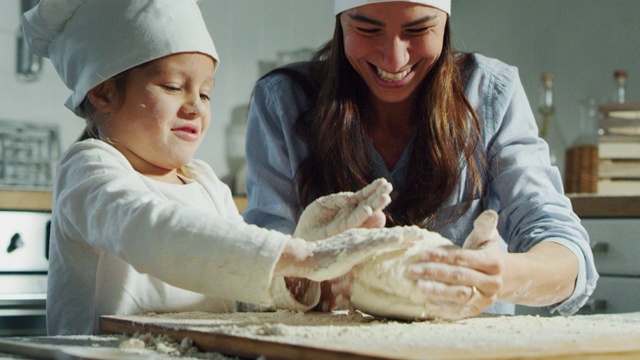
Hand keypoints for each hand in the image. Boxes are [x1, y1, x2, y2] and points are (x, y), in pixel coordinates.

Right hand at [276, 226, 422, 281]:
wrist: (307, 259)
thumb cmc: (324, 262)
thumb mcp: (344, 262)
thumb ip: (355, 261)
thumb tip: (363, 274)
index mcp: (360, 240)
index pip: (383, 238)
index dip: (399, 237)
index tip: (414, 237)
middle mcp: (361, 237)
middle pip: (388, 234)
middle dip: (406, 234)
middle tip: (423, 233)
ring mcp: (358, 241)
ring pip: (385, 236)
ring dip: (403, 234)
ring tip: (418, 233)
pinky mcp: (354, 247)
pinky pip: (374, 242)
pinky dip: (387, 239)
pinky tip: (399, 238)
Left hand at [293, 178, 390, 240]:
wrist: (301, 238)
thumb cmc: (312, 221)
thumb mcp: (323, 204)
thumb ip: (338, 199)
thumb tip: (352, 196)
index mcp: (348, 207)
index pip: (363, 197)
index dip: (373, 190)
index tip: (383, 182)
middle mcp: (352, 217)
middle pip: (368, 205)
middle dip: (378, 197)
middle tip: (389, 187)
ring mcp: (349, 227)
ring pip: (365, 216)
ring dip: (376, 207)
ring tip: (385, 198)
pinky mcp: (343, 236)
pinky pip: (354, 226)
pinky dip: (362, 219)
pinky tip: (369, 210)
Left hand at [406, 210, 502, 318]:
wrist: (503, 277)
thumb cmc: (486, 253)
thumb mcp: (487, 238)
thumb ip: (485, 226)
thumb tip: (489, 213)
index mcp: (493, 263)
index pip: (463, 258)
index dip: (441, 256)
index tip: (420, 254)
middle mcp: (492, 283)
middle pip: (459, 277)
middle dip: (434, 273)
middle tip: (412, 270)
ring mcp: (485, 299)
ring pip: (460, 296)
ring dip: (438, 292)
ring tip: (418, 287)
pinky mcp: (478, 311)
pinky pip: (460, 312)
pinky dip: (444, 309)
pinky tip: (427, 304)